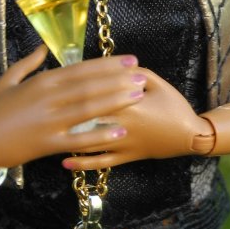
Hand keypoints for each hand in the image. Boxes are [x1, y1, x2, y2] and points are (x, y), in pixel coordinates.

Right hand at [0, 45, 147, 173]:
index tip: (128, 60)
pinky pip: (80, 139)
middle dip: (119, 79)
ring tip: (138, 95)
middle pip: (90, 85)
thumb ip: (28, 62)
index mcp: (41, 81)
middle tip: (142, 75)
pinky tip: (121, 130)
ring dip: (116, 100)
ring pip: (89, 108)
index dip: (107, 64)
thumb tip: (42, 45)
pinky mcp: (48, 143)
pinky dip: (101, 134)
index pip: (80, 69)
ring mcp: (50, 121)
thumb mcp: (6, 80)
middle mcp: (48, 98)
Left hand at [59, 68, 211, 169]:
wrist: (189, 135)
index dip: (75, 88)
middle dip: (64, 113)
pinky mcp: (125, 158)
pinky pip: (100, 163)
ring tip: (46, 134)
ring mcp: (122, 144)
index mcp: (127, 103)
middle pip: (86, 117)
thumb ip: (133, 72)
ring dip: (66, 138)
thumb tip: (111, 64)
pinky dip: (82, 164)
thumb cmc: (173, 105)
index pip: (96, 93)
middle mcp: (121, 125)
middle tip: (40, 108)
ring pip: (88, 141)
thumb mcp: (156, 82)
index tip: (55, 82)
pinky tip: (64, 162)